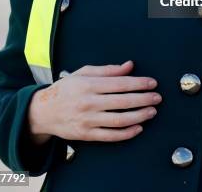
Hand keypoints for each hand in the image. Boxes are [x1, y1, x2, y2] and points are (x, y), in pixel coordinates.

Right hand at [27, 61, 161, 142]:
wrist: (43, 111)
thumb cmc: (66, 89)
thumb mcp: (84, 73)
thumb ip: (108, 70)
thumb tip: (129, 66)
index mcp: (89, 84)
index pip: (119, 84)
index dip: (138, 83)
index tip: (152, 83)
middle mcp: (89, 103)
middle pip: (122, 102)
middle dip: (143, 99)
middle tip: (157, 97)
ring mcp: (87, 120)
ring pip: (119, 120)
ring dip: (139, 116)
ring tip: (152, 111)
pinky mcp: (86, 135)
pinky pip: (110, 136)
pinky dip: (126, 133)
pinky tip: (138, 128)